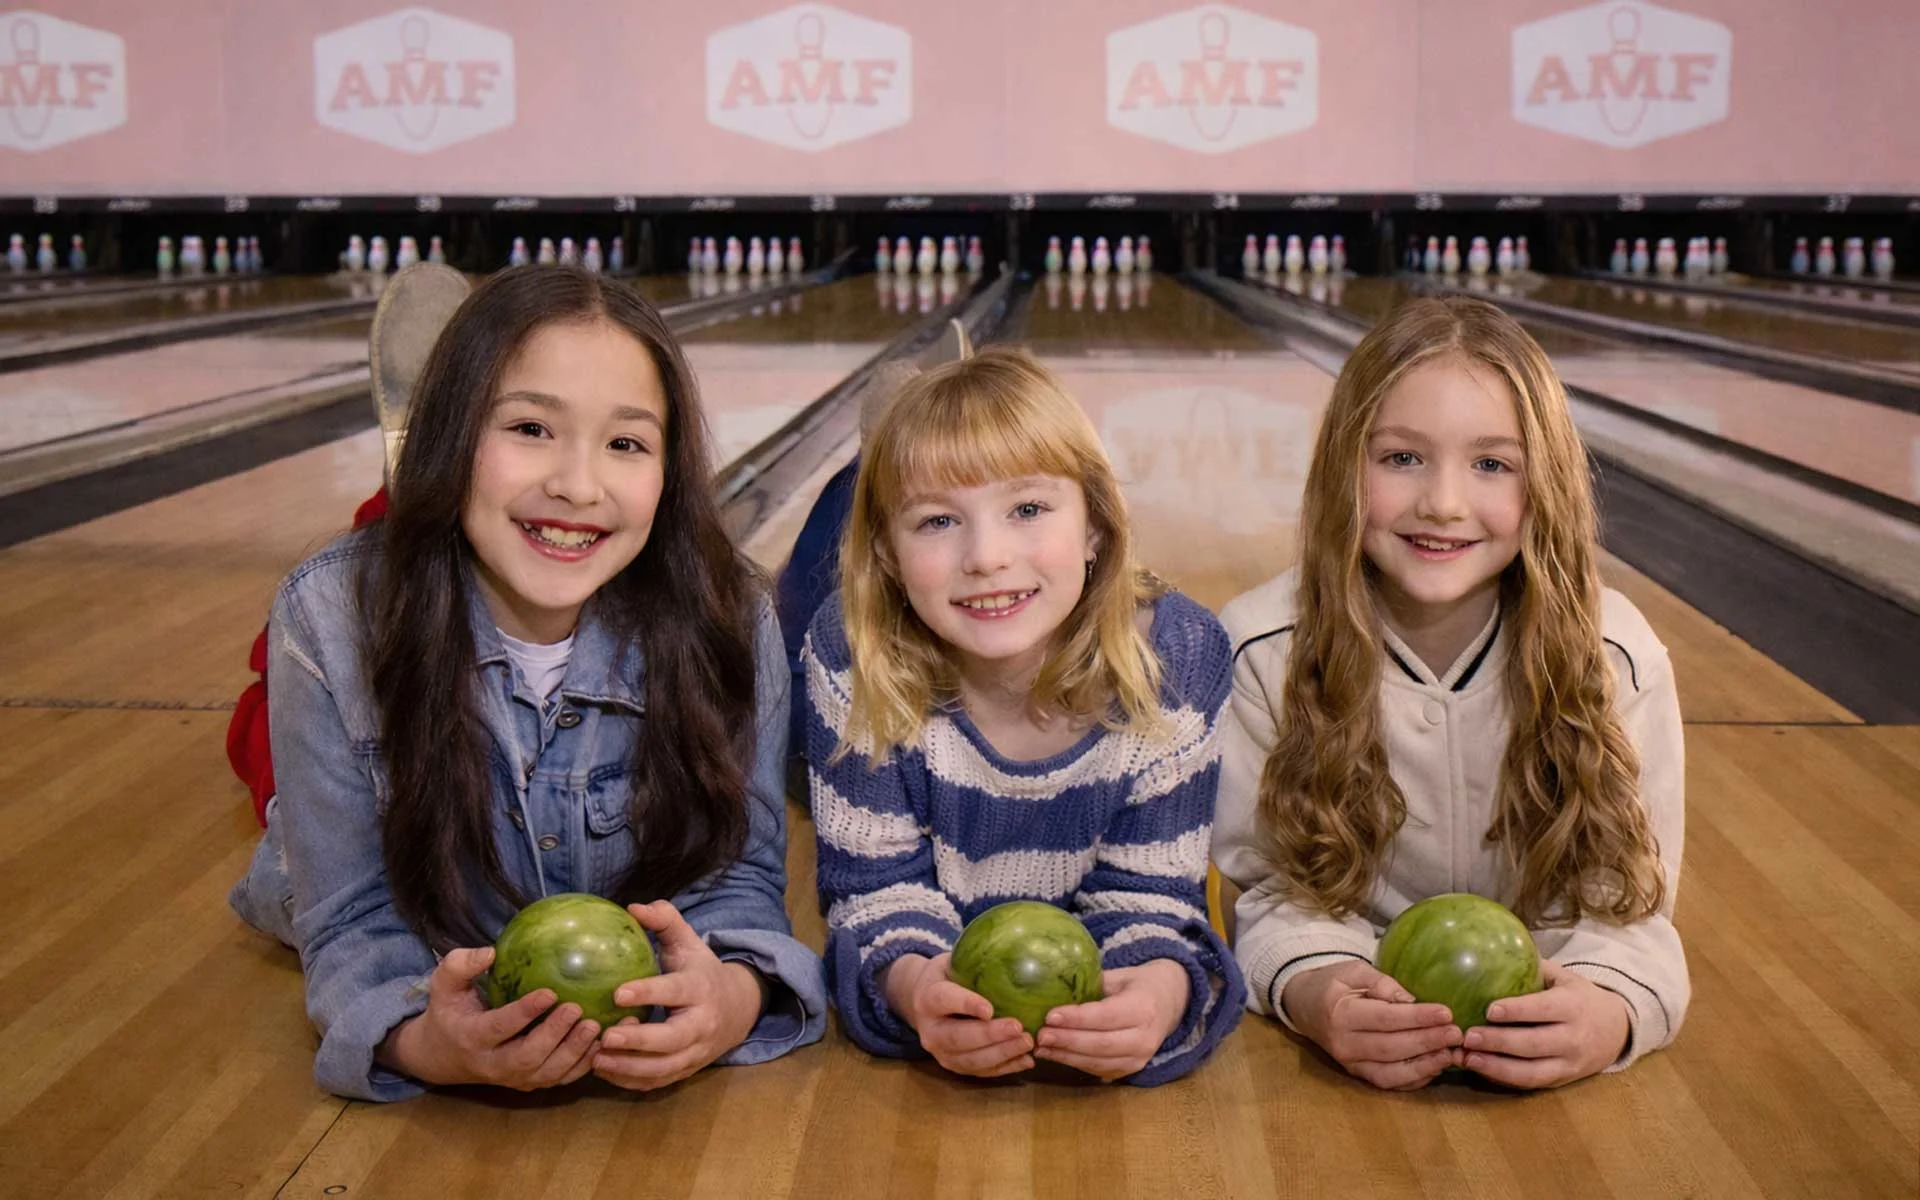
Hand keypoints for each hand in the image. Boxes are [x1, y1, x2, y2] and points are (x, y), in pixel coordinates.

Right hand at [378, 947, 600, 1090]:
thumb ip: (461, 965)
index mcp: (472, 1037)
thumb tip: (490, 952)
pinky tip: (602, 1042)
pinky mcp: (531, 1083)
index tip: (549, 992)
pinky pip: (559, 1080)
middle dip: (553, 1036)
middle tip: (576, 1009)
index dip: (524, 1013)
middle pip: (526, 1058)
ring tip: (595, 1026)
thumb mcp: (444, 985)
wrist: (443, 1055)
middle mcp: (493, 1064)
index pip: (499, 1028)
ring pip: (546, 1074)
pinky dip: (583, 1065)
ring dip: (574, 1053)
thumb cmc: (450, 1010)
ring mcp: (514, 1078)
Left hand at [589, 901, 765, 1091]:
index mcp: (700, 988)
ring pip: (665, 1067)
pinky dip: (631, 1081)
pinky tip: (604, 1070)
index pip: (675, 991)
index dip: (648, 993)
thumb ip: (665, 920)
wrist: (737, 1010)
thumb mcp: (688, 942)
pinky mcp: (687, 1070)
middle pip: (672, 1038)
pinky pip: (659, 1082)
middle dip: (639, 1040)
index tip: (617, 993)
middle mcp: (702, 1023)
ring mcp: (696, 1051)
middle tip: (605, 1036)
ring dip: (629, 1067)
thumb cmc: (700, 971)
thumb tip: (632, 907)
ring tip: (596, 1058)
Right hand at [882, 952, 1033, 1077]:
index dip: (965, 1004)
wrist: (924, 1000)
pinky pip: (980, 1072)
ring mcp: (941, 1052)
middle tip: (1019, 1028)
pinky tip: (1026, 1060)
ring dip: (1000, 1054)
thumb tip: (1018, 937)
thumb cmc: (949, 974)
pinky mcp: (954, 1066)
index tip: (989, 1008)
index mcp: (928, 998)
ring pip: (969, 1061)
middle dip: (989, 1036)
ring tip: (1028, 1043)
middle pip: (957, 1038)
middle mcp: (930, 1030)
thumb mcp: (954, 959)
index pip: (943, 1000)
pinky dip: (1004, 1068)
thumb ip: (976, 955)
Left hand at [1035, 958, 1187, 1080]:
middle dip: (1067, 1041)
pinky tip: (1053, 1054)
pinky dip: (1073, 1063)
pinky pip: (1098, 1070)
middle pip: (1101, 1044)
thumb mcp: (1120, 975)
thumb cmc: (1138, 985)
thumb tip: (1051, 983)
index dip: (1077, 1018)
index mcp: (1143, 1008)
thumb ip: (1091, 982)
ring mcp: (1139, 1058)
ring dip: (1066, 1055)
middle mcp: (1145, 1038)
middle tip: (1040, 1035)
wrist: (1168, 1005)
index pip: (1106, 1016)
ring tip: (1040, 1046)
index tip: (1050, 1015)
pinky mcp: (1130, 1070)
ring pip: (1097, 1061)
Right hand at [1281, 960, 1461, 1089]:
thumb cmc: (1333, 984)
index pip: (1385, 1018)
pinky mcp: (1357, 1074)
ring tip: (1451, 1053)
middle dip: (1427, 1042)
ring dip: (1424, 1066)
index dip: (1417, 1017)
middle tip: (1456, 1033)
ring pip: (1391, 1073)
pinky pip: (1388, 1083)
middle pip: (1391, 1048)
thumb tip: (1412, 1000)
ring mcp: (1349, 1063)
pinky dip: (1414, 1079)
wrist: (1304, 1006)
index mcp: (1340, 1013)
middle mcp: (1343, 1044)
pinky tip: (1435, 1066)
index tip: (1446, 1012)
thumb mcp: (1353, 971)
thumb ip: (1382, 983)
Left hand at [1461, 960, 1630, 1088]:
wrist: (1617, 1030)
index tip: (1489, 1009)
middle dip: (1499, 1041)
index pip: (1544, 1009)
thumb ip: (1533, 967)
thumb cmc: (1579, 997)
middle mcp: (1573, 1037)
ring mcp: (1569, 1063)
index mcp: (1573, 1006)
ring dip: (1497, 1067)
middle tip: (1468, 1036)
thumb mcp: (1564, 977)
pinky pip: (1532, 1083)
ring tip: (1468, 1058)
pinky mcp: (1562, 1080)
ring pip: (1532, 1071)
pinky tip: (1481, 1068)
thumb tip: (1490, 952)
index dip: (1517, 1010)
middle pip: (1534, 1044)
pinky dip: (1505, 1078)